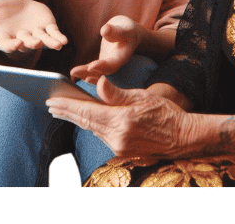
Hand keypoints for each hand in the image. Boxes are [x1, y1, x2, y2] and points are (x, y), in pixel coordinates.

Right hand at [0, 0, 67, 53]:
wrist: (19, 3)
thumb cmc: (2, 7)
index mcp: (6, 38)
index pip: (8, 45)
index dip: (12, 45)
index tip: (17, 43)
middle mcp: (22, 40)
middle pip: (26, 44)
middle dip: (31, 42)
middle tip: (34, 42)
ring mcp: (36, 36)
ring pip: (43, 41)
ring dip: (49, 43)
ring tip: (56, 45)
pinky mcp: (48, 28)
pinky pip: (54, 35)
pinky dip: (58, 38)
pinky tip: (64, 41)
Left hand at [46, 77, 191, 157]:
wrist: (184, 137)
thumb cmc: (165, 113)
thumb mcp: (142, 96)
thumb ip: (116, 93)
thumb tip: (96, 83)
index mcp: (120, 121)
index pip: (86, 112)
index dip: (67, 106)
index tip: (52, 100)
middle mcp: (116, 138)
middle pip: (85, 122)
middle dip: (66, 113)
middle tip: (50, 105)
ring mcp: (119, 147)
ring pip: (92, 129)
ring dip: (77, 119)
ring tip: (62, 110)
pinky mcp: (122, 152)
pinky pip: (101, 135)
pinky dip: (91, 125)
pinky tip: (85, 119)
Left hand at [70, 16, 141, 81]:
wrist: (129, 35)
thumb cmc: (128, 30)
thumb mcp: (124, 28)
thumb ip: (115, 31)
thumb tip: (104, 30)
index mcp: (122, 57)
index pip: (112, 64)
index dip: (102, 66)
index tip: (90, 66)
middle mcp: (115, 64)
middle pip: (102, 72)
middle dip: (88, 72)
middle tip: (74, 72)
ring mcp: (108, 65)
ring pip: (96, 73)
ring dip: (84, 74)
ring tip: (72, 73)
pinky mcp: (102, 63)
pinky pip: (94, 70)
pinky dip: (85, 72)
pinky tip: (75, 73)